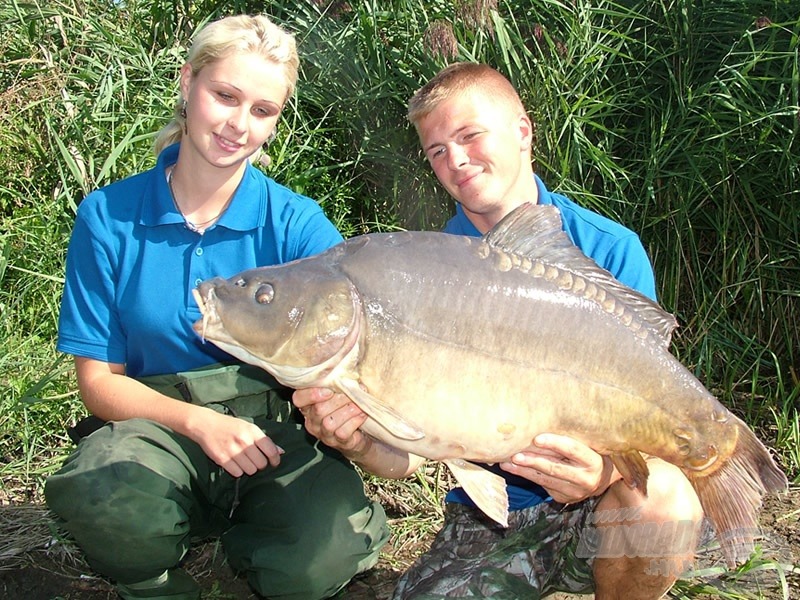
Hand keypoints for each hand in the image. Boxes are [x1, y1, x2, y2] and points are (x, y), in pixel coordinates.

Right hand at [191, 410, 283, 477]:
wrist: (205, 425)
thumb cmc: (230, 426)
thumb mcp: (248, 427)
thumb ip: (264, 440)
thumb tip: (280, 451)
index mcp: (252, 431)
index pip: (271, 450)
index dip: (275, 459)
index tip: (274, 463)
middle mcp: (244, 441)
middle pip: (261, 463)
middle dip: (260, 464)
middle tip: (255, 460)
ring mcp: (233, 451)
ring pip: (251, 470)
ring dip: (249, 468)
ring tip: (244, 461)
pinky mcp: (222, 459)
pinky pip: (237, 473)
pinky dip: (238, 471)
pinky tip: (234, 463)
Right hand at [292, 387, 371, 458]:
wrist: (359, 435)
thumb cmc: (346, 408)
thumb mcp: (337, 394)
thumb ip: (335, 384)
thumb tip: (344, 371)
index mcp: (308, 406)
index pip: (298, 399)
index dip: (311, 394)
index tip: (329, 390)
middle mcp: (312, 421)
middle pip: (318, 409)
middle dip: (338, 399)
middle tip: (353, 391)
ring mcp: (324, 434)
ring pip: (330, 422)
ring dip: (348, 409)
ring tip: (359, 403)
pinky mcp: (338, 443)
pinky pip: (342, 432)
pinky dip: (354, 421)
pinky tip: (362, 414)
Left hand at [499, 433, 615, 503]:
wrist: (600, 478)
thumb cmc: (587, 453)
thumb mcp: (586, 444)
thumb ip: (570, 436)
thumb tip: (539, 419)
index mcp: (594, 461)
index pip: (573, 450)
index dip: (555, 443)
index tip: (536, 438)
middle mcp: (586, 479)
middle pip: (556, 468)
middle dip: (534, 461)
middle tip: (515, 454)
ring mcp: (575, 492)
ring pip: (545, 479)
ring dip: (523, 470)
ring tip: (506, 462)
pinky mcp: (563, 498)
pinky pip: (542, 485)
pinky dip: (526, 475)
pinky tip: (512, 468)